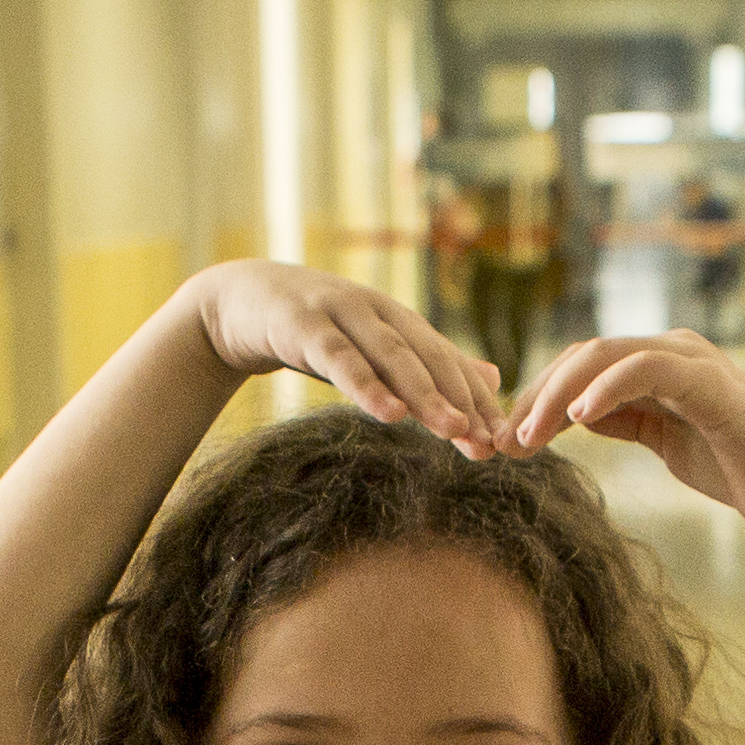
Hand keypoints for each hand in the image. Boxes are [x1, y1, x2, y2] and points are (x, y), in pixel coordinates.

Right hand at [189, 261, 508, 456]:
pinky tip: (388, 413)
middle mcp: (380, 312)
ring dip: (425, 394)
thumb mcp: (375, 348)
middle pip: (430, 360)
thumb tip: (492, 380)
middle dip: (462, 403)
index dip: (477, 403)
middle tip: (487, 446)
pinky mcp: (303, 325)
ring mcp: (342, 314)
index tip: (502, 443)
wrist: (242, 299)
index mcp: (401, 321)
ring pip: (392, 356)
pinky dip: (366, 385)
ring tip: (452, 429)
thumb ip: (429, 364)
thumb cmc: (316, 331)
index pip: (449, 364)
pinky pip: (339, 358)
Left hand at [499, 332, 744, 536]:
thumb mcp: (664, 441)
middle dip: (537, 395)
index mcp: (658, 364)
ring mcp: (692, 360)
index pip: (582, 366)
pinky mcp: (710, 383)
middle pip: (584, 355)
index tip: (505, 439)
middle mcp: (672, 350)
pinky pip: (647, 370)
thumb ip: (625, 420)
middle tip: (505, 440)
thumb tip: (576, 413)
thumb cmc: (735, 467)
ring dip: (559, 394)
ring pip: (606, 356)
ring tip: (530, 433)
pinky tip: (579, 417)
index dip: (538, 397)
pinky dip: (608, 386)